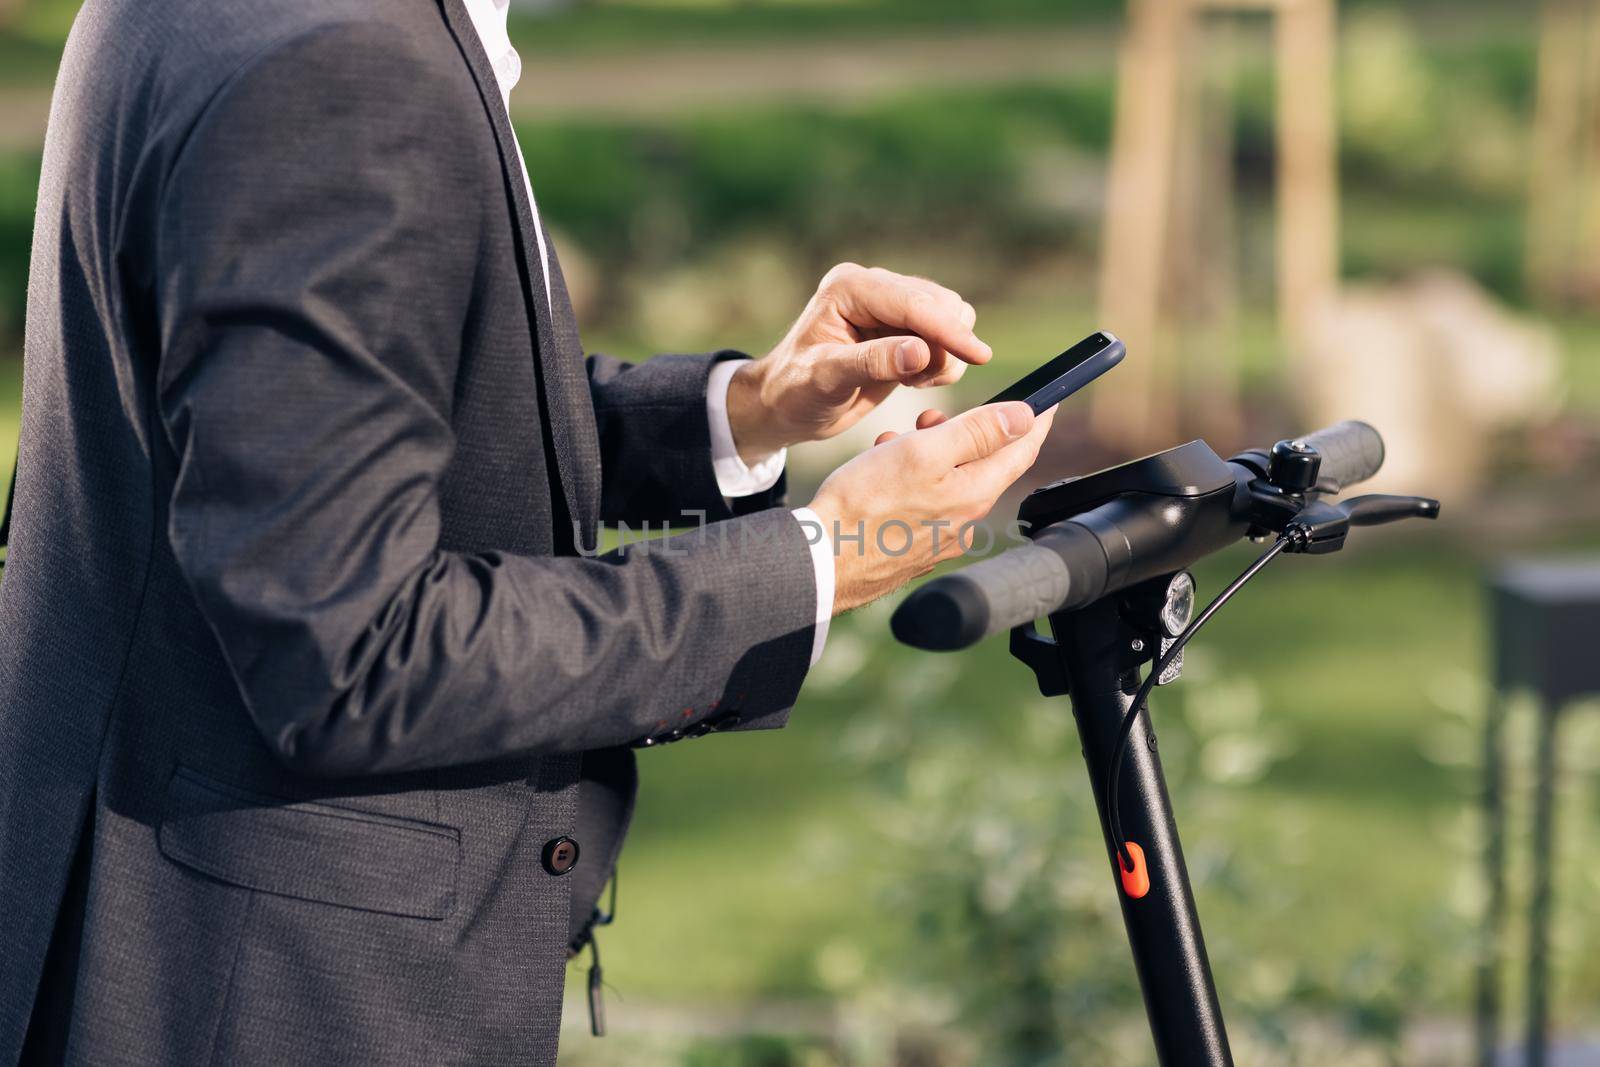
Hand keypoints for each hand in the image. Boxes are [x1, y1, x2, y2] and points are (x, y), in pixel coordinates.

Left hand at [725, 263, 991, 461]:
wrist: (786, 405)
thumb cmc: (795, 392)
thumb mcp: (826, 380)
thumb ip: (873, 363)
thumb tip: (921, 350)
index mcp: (850, 287)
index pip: (914, 303)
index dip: (948, 330)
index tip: (979, 356)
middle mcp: (874, 287)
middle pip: (941, 304)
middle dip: (946, 345)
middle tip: (918, 383)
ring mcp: (891, 305)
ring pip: (951, 317)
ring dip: (945, 355)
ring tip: (912, 383)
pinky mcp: (904, 326)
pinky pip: (946, 336)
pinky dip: (941, 361)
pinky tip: (912, 380)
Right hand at [806, 401, 1055, 613]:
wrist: (822, 560)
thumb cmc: (866, 503)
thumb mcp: (924, 451)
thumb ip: (977, 431)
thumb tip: (1023, 417)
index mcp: (975, 494)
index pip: (1022, 450)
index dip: (1036, 420)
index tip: (1047, 399)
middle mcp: (965, 521)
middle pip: (982, 464)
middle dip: (962, 432)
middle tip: (929, 419)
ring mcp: (940, 538)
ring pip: (948, 481)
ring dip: (928, 454)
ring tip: (891, 446)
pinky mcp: (914, 548)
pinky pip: (926, 503)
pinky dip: (911, 481)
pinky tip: (880, 475)